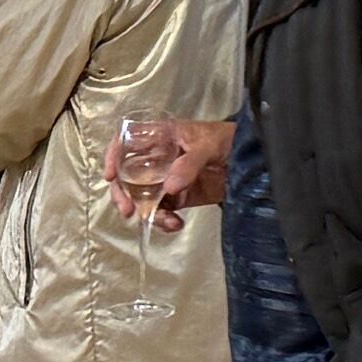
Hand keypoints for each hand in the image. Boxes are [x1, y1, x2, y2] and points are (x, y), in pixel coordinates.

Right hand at [106, 114, 232, 223]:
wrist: (251, 158)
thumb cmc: (228, 139)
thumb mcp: (209, 145)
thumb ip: (190, 163)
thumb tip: (169, 188)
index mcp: (161, 137)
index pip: (127, 141)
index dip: (113, 156)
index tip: (110, 176)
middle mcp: (158, 158)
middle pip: (127, 175)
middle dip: (124, 194)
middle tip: (129, 211)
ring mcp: (167, 179)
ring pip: (142, 198)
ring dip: (147, 213)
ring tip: (167, 221)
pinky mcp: (179, 197)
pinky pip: (162, 211)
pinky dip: (164, 221)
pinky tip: (176, 224)